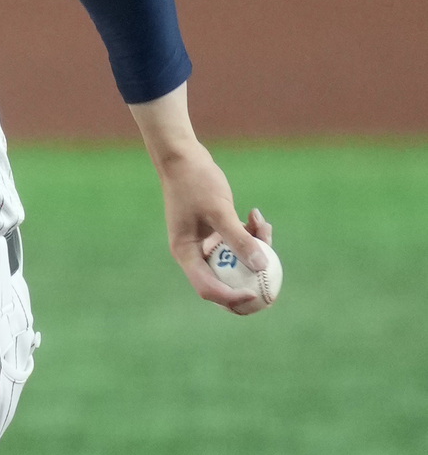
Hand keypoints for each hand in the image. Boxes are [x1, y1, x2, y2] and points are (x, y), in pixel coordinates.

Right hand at [153, 144, 271, 313]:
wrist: (182, 156)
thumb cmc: (195, 182)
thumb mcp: (219, 210)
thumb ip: (239, 239)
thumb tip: (262, 266)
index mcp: (186, 253)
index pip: (208, 288)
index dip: (232, 298)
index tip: (256, 294)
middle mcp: (193, 252)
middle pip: (223, 282)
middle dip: (249, 282)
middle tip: (272, 286)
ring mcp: (203, 243)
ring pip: (233, 261)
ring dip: (254, 249)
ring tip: (264, 225)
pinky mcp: (213, 231)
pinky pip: (235, 243)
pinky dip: (249, 234)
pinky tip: (256, 216)